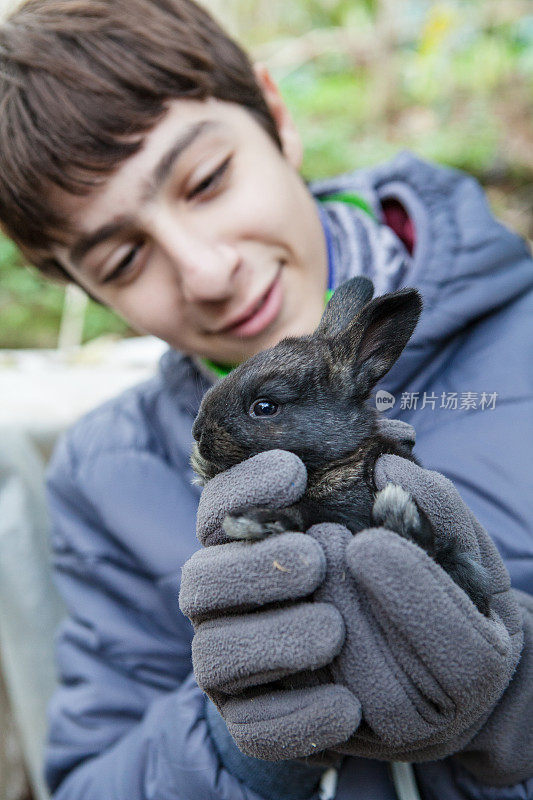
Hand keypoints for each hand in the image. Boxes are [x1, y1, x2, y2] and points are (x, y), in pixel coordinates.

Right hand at [180, 423, 522, 762]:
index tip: (295, 472)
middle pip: (200, 580)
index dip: (243, 487)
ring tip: (334, 630)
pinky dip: (297, 717)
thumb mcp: (412, 537)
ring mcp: (231, 663)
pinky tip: (348, 707)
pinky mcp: (251, 720)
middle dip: (252, 567)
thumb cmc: (399, 581)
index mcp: (246, 546)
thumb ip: (406, 500)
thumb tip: (390, 469)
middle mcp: (225, 601)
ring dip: (271, 641)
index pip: (218, 508)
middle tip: (314, 560)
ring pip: (213, 655)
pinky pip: (252, 728)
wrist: (421, 668)